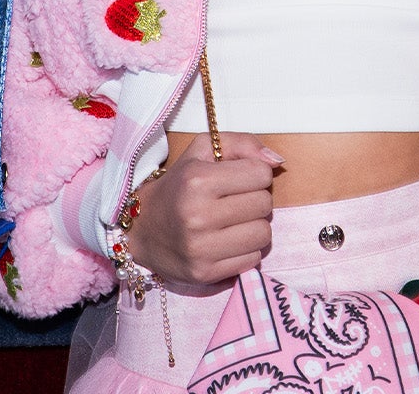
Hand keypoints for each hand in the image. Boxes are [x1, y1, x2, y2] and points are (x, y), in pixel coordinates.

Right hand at [125, 131, 280, 286]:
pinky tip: (226, 242)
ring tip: (233, 222)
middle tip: (234, 201)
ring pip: (263, 234)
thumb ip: (242, 144)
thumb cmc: (178, 186)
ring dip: (254, 226)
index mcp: (197, 180)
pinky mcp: (205, 273)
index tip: (238, 179)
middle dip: (255, 199)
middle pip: (265, 205)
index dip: (255, 174)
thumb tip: (277, 161)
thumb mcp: (202, 151)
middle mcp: (198, 215)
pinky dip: (245, 250)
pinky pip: (253, 259)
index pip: (261, 174)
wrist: (141, 230)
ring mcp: (201, 248)